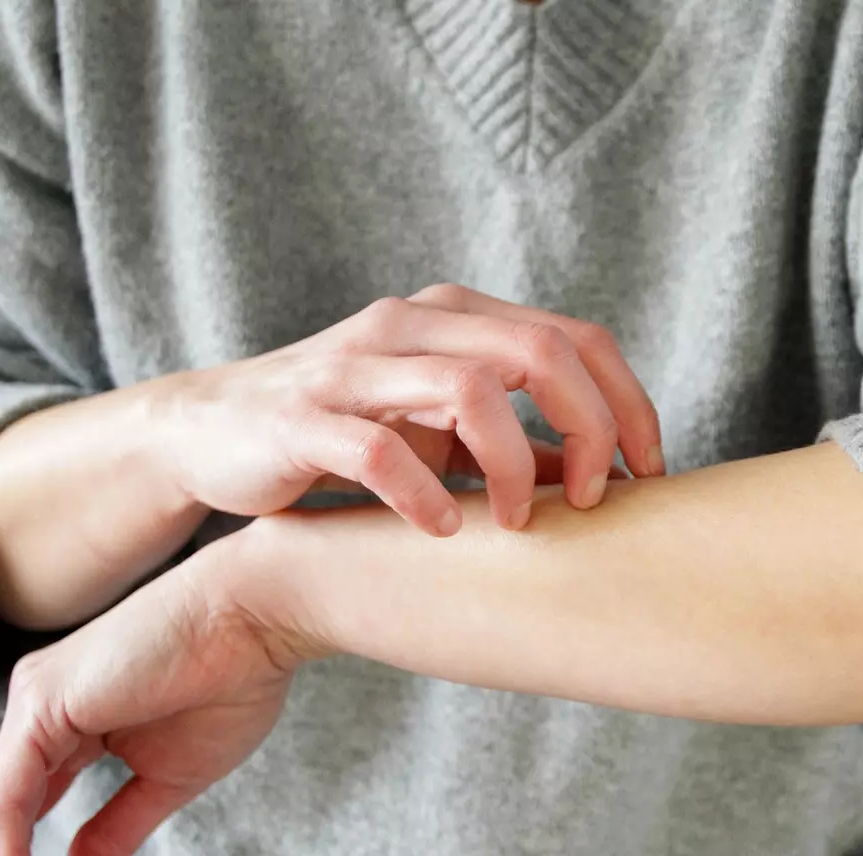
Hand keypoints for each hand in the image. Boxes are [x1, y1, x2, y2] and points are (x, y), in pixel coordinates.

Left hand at [0, 534, 307, 855]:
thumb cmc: (233, 677)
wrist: (260, 614)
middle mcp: (45, 706)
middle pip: (5, 810)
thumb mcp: (170, 776)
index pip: (31, 804)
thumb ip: (118, 825)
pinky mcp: (43, 702)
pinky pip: (8, 797)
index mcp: (75, 719)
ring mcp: (39, 700)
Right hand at [148, 283, 662, 533]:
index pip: (575, 338)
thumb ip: (514, 443)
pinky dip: (424, 497)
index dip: (626, 403)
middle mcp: (412, 324)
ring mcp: (357, 365)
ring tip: (517, 523)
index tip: (648, 471)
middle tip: (594, 499)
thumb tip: (599, 478)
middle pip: (542, 351)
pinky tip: (441, 531)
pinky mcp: (305, 415)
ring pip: (470, 388)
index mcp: (456, 318)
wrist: (215, 431)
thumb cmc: (345, 432)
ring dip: (513, 465)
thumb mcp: (441, 431)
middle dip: (591, 427)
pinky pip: (382, 450)